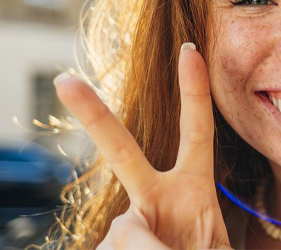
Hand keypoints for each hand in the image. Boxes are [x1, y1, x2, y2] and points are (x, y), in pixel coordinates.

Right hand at [54, 43, 230, 249]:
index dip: (194, 91)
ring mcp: (128, 223)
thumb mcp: (215, 249)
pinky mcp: (106, 247)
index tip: (190, 50)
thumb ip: (195, 243)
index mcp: (193, 187)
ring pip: (124, 235)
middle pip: (121, 152)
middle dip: (95, 117)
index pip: (197, 131)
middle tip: (65, 82)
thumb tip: (132, 236)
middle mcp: (156, 197)